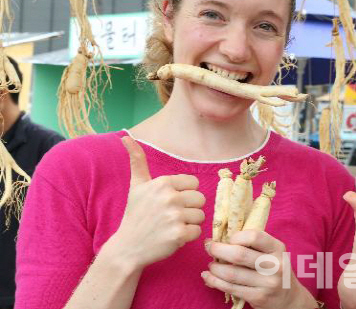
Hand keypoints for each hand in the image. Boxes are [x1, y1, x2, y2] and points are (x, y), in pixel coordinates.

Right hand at [107, 136, 205, 268]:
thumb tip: (126, 136)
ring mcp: (174, 216)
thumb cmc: (135, 215)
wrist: (127, 247)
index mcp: (163, 183)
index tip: (170, 202)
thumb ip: (137, 160)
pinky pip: (198, 231)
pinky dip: (188, 236)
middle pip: (200, 199)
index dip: (184, 194)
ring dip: (189, 223)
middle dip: (189, 209)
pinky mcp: (179, 234)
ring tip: (171, 226)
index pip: (194, 184)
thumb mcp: (136, 185)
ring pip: (200, 215)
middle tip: (171, 216)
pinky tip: (172, 237)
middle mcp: (169, 197)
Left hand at [202, 230, 316, 308]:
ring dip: (215, 268)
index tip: (228, 239)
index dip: (236, 236)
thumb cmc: (275, 270)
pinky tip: (208, 277)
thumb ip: (254, 245)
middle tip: (209, 248)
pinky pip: (231, 288)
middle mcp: (275, 265)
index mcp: (278, 248)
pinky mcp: (259, 297)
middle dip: (218, 250)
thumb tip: (222, 238)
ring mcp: (268, 283)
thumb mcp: (273, 253)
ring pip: (232, 274)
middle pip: (239, 255)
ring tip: (210, 265)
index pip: (254, 236)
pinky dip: (214, 282)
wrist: (289, 298)